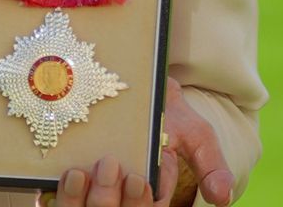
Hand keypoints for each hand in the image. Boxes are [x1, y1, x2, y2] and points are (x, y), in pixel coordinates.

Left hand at [47, 80, 233, 206]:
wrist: (137, 87)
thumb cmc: (169, 117)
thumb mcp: (197, 137)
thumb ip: (212, 166)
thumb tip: (224, 199)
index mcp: (150, 194)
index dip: (139, 200)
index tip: (138, 179)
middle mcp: (119, 197)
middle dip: (110, 199)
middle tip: (110, 166)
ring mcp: (93, 191)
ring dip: (81, 198)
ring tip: (81, 172)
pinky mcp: (69, 182)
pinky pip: (58, 201)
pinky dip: (59, 193)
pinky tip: (63, 174)